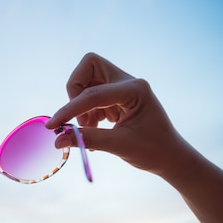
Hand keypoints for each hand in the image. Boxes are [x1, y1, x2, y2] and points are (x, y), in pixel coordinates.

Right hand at [45, 52, 187, 176]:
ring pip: (88, 79)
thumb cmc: (152, 150)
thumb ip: (87, 139)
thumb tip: (57, 140)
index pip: (93, 93)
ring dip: (80, 102)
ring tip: (88, 127)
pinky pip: (91, 95)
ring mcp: (122, 87)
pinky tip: (93, 129)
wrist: (169, 157)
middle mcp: (128, 82)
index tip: (52, 126)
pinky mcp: (116, 96)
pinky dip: (86, 111)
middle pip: (89, 66)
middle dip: (75, 88)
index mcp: (135, 89)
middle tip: (76, 115)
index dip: (69, 109)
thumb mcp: (119, 145)